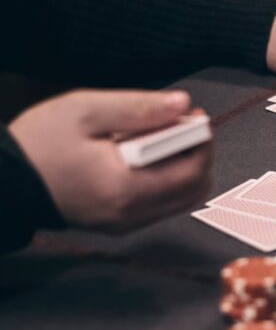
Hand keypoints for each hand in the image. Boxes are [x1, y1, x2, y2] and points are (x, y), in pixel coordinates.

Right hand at [8, 90, 212, 232]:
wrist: (3, 180)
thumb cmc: (38, 142)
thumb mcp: (86, 110)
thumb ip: (139, 108)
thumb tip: (182, 104)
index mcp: (126, 188)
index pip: (192, 170)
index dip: (201, 140)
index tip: (192, 115)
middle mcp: (131, 213)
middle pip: (194, 188)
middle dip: (197, 153)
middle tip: (180, 124)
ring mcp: (125, 224)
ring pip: (181, 199)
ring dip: (184, 167)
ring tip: (160, 136)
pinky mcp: (118, 225)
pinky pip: (161, 206)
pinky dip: (166, 180)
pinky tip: (144, 155)